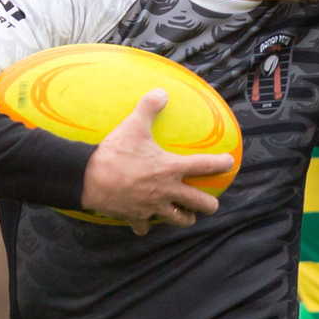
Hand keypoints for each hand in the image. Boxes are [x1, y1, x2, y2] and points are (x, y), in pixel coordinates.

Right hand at [77, 90, 231, 234]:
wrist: (89, 178)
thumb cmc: (115, 153)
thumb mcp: (133, 125)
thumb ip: (149, 107)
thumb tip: (161, 92)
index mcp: (171, 169)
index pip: (205, 166)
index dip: (221, 164)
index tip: (229, 163)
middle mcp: (167, 191)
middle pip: (199, 203)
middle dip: (209, 205)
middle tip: (211, 204)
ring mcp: (153, 207)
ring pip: (178, 220)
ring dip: (184, 218)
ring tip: (187, 216)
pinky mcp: (136, 217)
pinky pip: (144, 227)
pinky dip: (145, 226)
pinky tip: (144, 225)